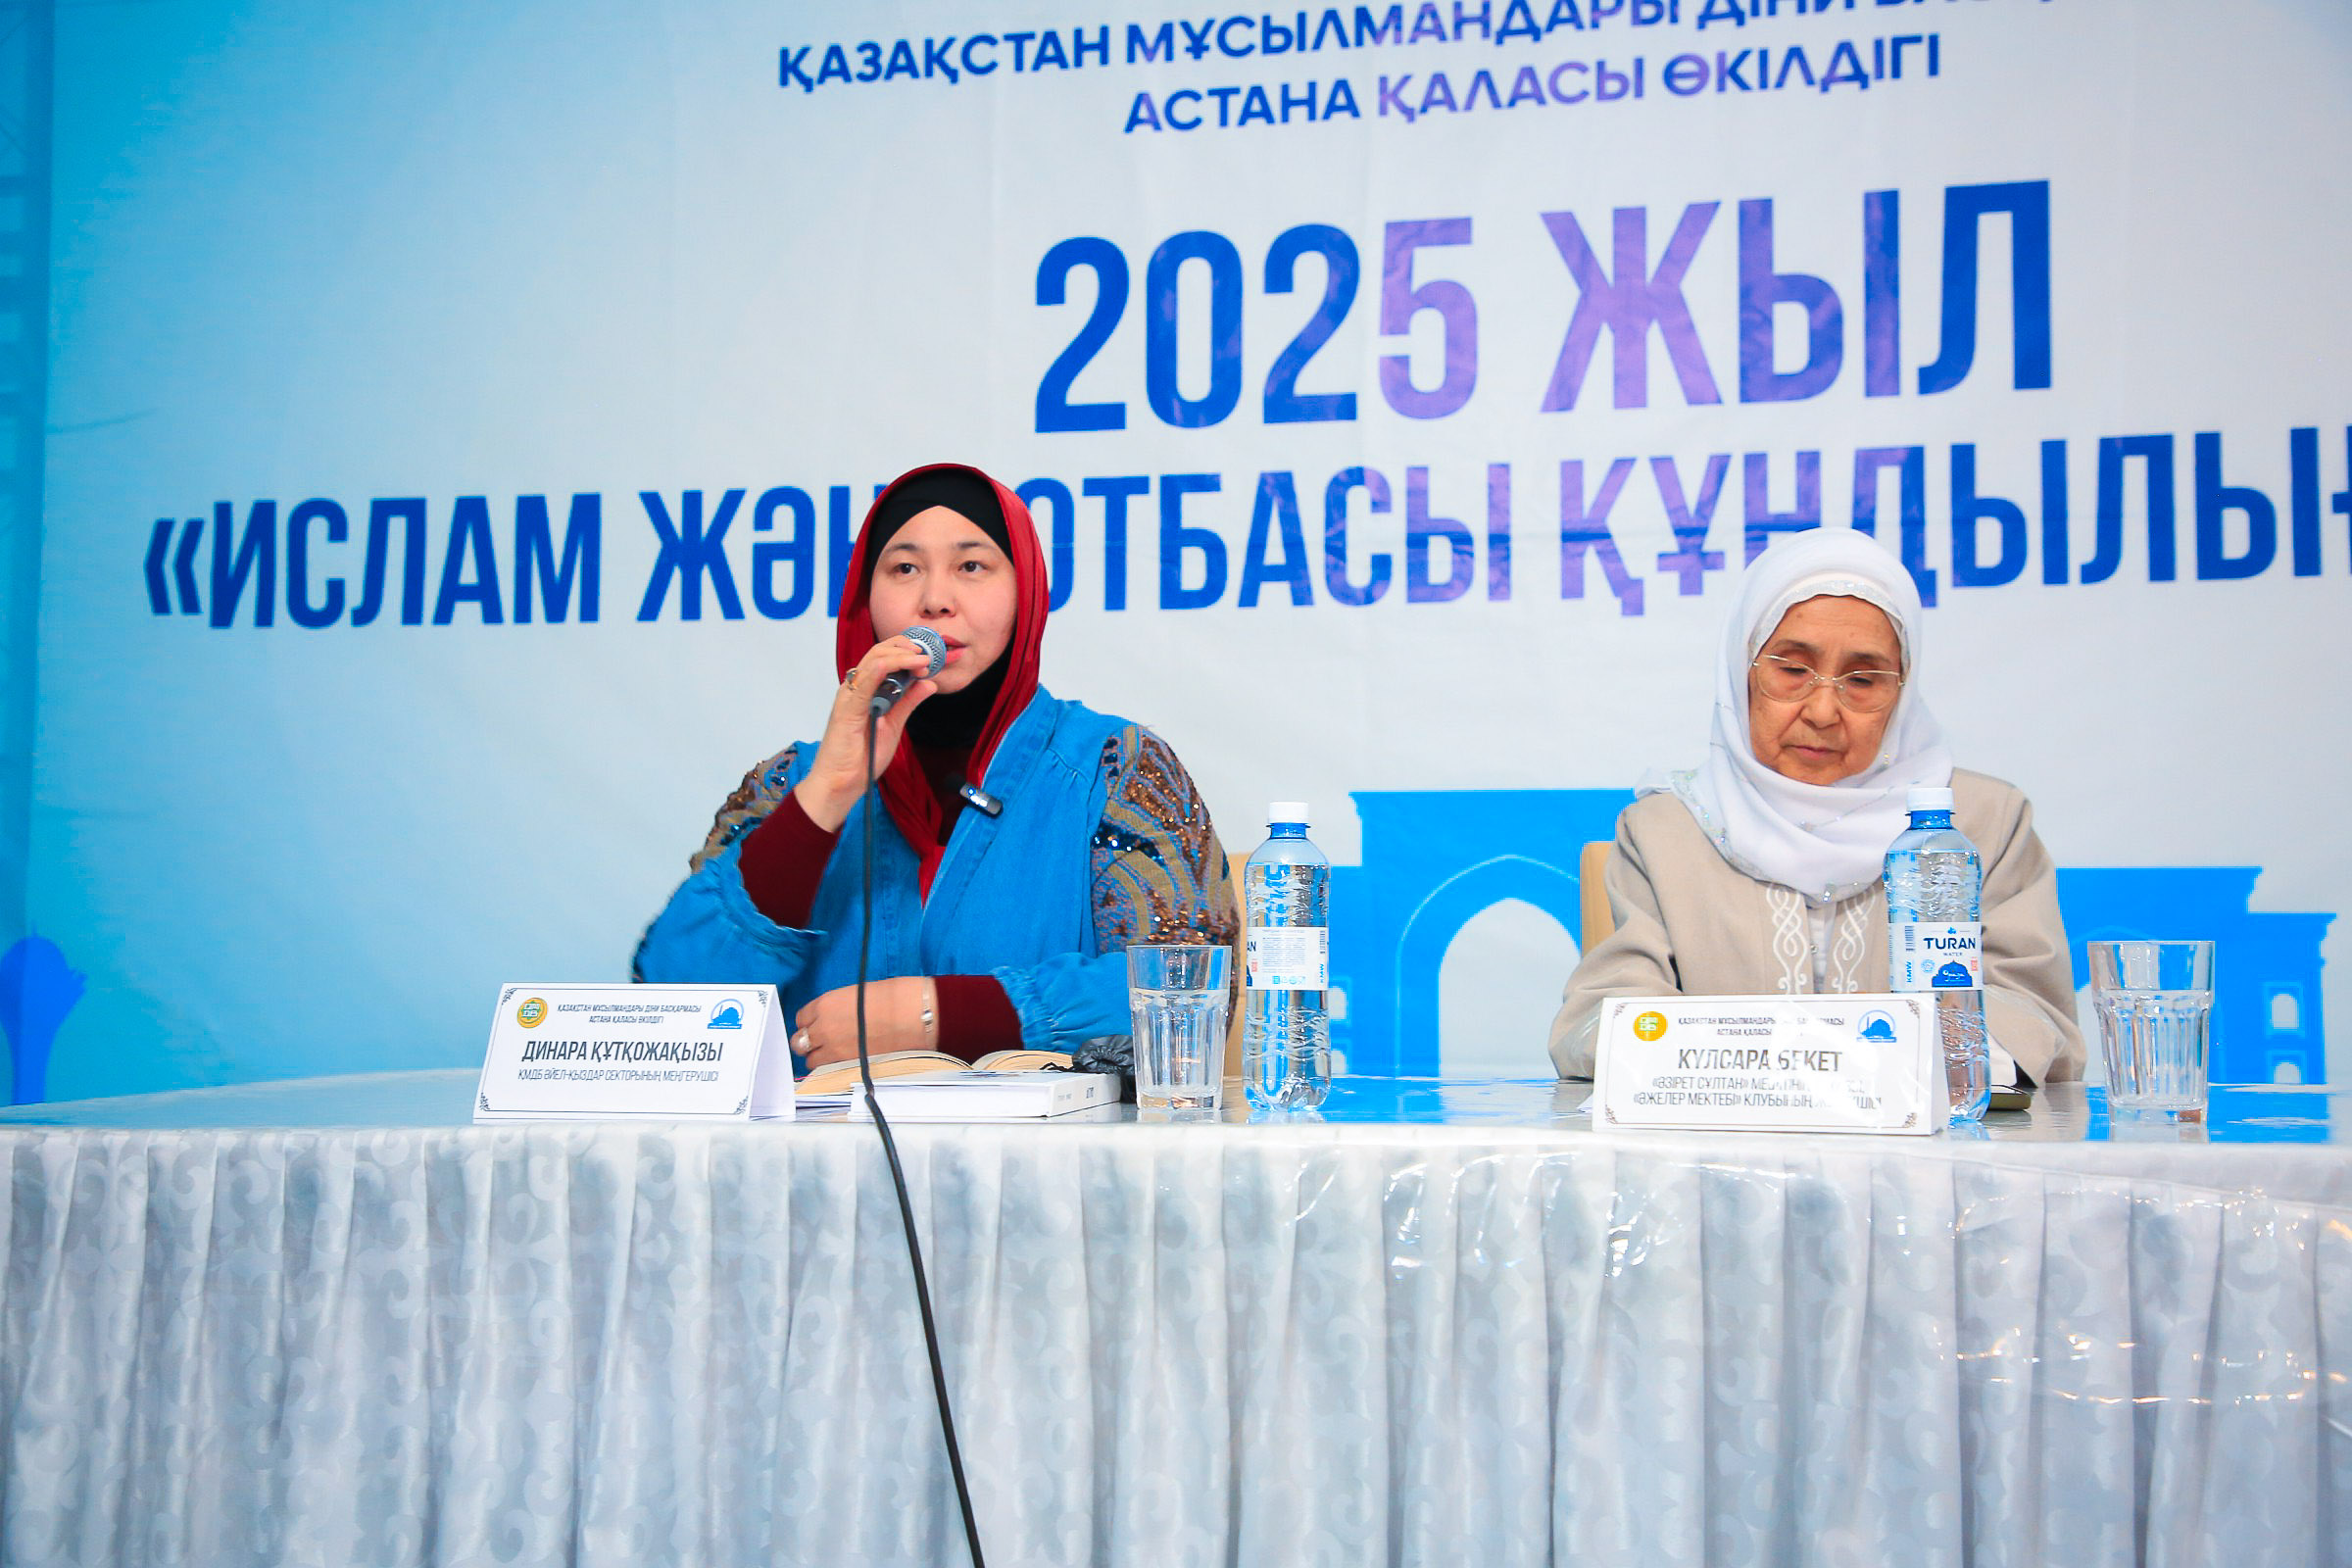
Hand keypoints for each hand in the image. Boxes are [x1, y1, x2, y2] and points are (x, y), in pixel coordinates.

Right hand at [792, 635, 941, 830]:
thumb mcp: (894, 725)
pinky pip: (864, 682)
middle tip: (927, 654)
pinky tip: (903, 665)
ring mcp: (849, 697)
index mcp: (865, 690)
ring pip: (873, 661)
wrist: (842, 783)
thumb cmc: (862, 757)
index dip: (906, 651)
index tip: (928, 657)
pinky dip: (883, 669)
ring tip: (922, 659)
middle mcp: (855, 688)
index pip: (883, 658)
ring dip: (901, 656)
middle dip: (905, 648)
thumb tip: (928, 683)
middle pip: (878, 653)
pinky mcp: (846, 709)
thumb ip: (908, 702)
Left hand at [793, 976, 936, 1066]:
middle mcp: (823, 1028)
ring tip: (834, 1054)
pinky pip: (828, 1072)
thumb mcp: (856, 993)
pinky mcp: (848, 1067)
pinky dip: (831, 1069)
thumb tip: (833, 1018)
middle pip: (799, 1042)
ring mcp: (834, 1051)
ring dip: (819, 1057)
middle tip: (822, 1041)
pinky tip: (843, 1063)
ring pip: (811, 1061)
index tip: (818, 1024)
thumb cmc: (894, 997)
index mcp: (825, 1005)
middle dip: (809, 1041)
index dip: (811, 1021)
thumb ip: (836, 1008)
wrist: (916, 1016)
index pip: (801, 1018)